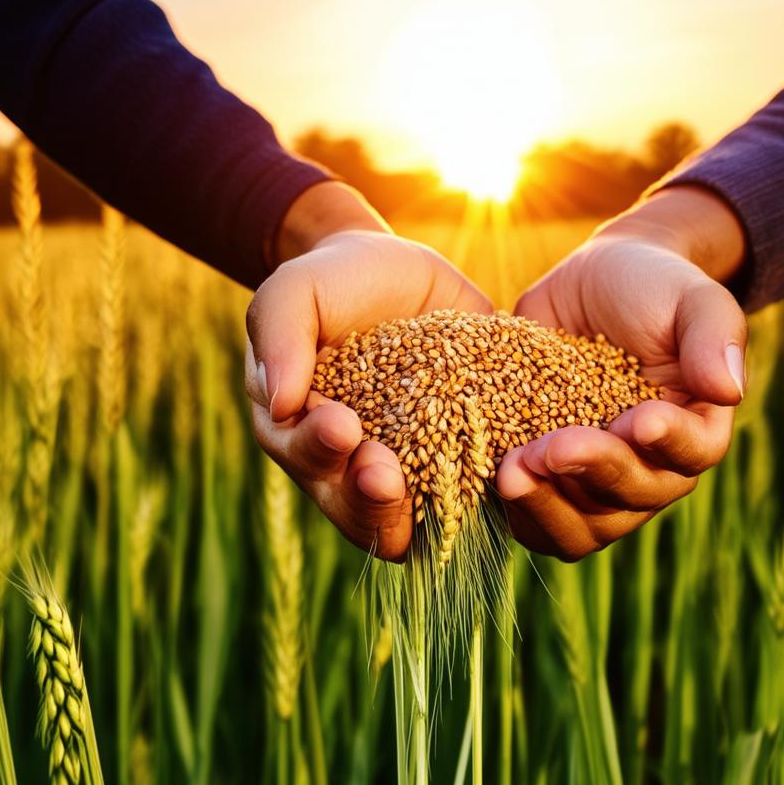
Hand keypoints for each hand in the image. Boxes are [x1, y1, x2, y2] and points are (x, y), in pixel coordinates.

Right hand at [246, 184, 491, 559]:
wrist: (389, 270)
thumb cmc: (329, 283)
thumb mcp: (295, 292)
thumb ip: (280, 335)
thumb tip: (280, 402)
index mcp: (303, 436)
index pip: (308, 463)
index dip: (322, 453)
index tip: (342, 425)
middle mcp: (353, 466)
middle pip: (359, 509)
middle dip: (370, 498)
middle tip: (386, 475)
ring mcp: (411, 464)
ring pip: (419, 515)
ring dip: (428, 507)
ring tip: (445, 480)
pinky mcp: (461, 449)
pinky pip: (477, 484)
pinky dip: (489, 486)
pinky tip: (503, 469)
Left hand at [498, 186, 747, 559]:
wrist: (592, 285)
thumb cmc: (653, 287)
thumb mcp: (691, 297)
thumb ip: (715, 334)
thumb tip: (730, 389)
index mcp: (694, 429)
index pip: (691, 455)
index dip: (667, 444)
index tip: (639, 418)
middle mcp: (650, 470)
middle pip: (632, 499)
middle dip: (593, 472)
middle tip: (551, 446)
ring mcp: (595, 484)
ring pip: (582, 528)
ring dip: (547, 505)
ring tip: (510, 471)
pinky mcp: (547, 480)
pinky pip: (535, 519)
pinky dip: (515, 509)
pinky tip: (487, 479)